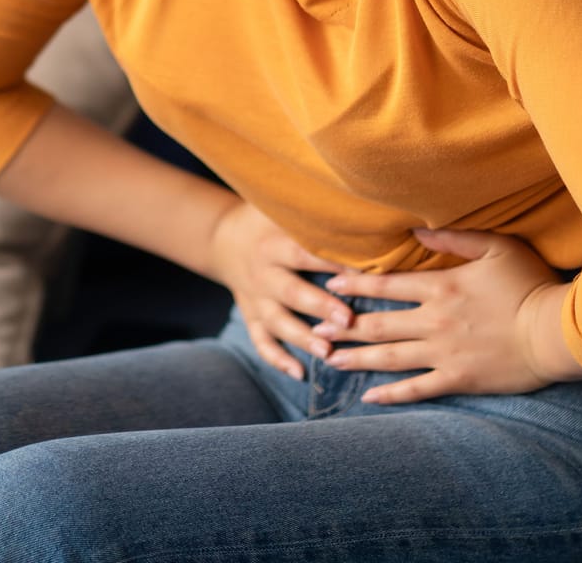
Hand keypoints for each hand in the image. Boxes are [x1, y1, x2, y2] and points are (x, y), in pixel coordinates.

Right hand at [205, 199, 355, 381]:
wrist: (222, 239)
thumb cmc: (266, 220)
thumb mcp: (279, 208)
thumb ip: (314, 212)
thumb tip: (360, 209)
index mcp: (273, 244)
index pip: (304, 253)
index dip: (330, 262)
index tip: (360, 271)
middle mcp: (263, 273)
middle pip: (291, 291)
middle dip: (319, 306)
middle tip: (347, 319)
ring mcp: (255, 299)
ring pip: (277, 322)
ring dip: (302, 338)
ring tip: (327, 352)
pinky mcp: (251, 316)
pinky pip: (261, 341)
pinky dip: (278, 358)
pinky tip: (299, 372)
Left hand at [314, 227, 565, 404]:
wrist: (558, 332)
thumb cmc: (531, 284)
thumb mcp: (495, 247)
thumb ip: (453, 238)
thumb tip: (415, 231)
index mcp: (440, 287)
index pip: (386, 286)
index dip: (354, 285)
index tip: (328, 285)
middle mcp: (434, 321)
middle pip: (378, 324)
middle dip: (343, 326)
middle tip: (314, 328)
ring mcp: (444, 353)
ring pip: (389, 357)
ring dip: (356, 358)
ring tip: (328, 359)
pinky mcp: (459, 379)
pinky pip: (417, 389)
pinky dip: (390, 394)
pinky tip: (367, 396)